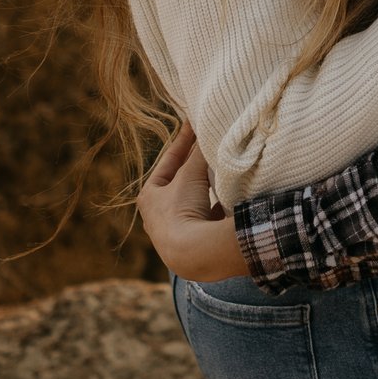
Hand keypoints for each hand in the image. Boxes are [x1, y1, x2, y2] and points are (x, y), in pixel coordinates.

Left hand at [138, 122, 244, 281]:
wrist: (194, 254)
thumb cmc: (183, 210)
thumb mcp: (190, 175)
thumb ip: (198, 153)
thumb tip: (207, 130)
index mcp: (149, 196)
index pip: (168, 161)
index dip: (183, 141)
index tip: (193, 124)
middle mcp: (156, 216)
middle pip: (179, 183)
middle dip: (193, 167)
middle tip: (206, 147)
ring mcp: (173, 234)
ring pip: (192, 202)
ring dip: (205, 190)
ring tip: (219, 173)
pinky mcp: (192, 247)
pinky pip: (205, 221)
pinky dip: (215, 210)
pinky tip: (228, 203)